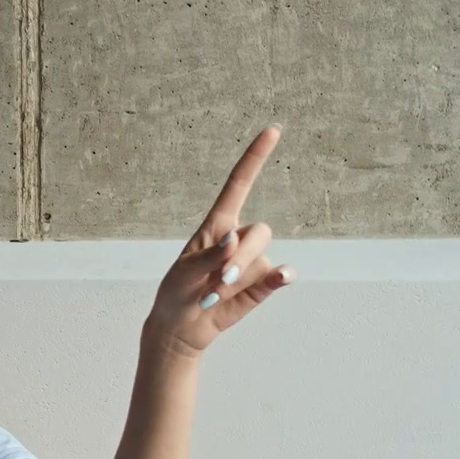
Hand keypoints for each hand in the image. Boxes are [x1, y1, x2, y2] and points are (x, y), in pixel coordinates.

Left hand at [147, 126, 294, 357]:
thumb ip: (209, 256)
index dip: (255, 158)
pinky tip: (283, 277)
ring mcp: (253, 261)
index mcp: (216, 226)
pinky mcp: (263, 284)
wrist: (182, 328)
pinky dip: (280, 277)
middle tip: (218, 281)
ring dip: (241, 276)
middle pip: (259, 232)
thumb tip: (233, 240)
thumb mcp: (183, 273)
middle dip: (241, 256)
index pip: (238, 185)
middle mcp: (238, 239)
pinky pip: (279, 275)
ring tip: (215, 293)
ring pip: (264, 256)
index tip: (272, 130)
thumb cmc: (177, 293)